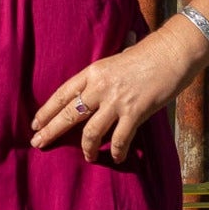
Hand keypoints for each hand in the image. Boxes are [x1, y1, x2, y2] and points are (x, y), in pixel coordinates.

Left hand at [30, 25, 203, 161]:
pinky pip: (119, 139)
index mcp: (93, 72)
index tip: (35, 124)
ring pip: (91, 132)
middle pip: (69, 114)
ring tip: (87, 158)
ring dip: (86, 148)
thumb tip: (90, 92)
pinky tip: (116, 157)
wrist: (173, 51)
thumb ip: (101, 78)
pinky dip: (116, 151)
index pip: (62, 94)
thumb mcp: (115, 61)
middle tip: (38, 144)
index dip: (46, 111)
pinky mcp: (136, 112)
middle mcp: (100, 87)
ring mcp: (117, 100)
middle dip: (51, 131)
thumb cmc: (147, 55)